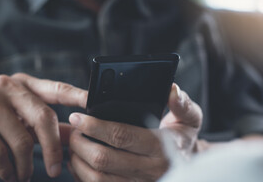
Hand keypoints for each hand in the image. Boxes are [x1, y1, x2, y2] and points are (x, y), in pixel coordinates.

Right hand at [0, 73, 86, 181]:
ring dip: (26, 166)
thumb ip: (49, 127)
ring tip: (24, 176)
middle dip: (53, 149)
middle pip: (43, 117)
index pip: (57, 89)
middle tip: (55, 171)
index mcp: (26, 84)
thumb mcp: (23, 123)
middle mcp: (8, 85)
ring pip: (21, 139)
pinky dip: (7, 170)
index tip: (95, 104)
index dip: (78, 96)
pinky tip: (9, 174)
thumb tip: (77, 134)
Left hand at [68, 83, 201, 181]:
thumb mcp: (189, 118)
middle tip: (73, 130)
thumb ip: (181, 103)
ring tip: (73, 145)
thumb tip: (171, 90)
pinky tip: (80, 162)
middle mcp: (149, 170)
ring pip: (98, 179)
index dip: (96, 126)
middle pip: (104, 160)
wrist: (189, 167)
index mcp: (161, 147)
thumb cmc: (183, 138)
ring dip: (79, 161)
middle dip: (81, 143)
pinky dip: (83, 176)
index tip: (78, 117)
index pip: (122, 136)